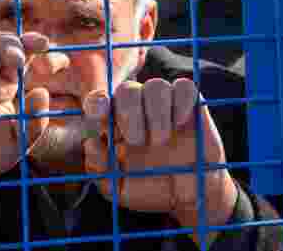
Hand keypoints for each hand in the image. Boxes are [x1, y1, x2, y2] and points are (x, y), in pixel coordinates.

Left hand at [82, 78, 237, 228]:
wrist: (190, 197)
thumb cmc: (151, 189)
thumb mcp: (120, 189)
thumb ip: (101, 170)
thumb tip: (90, 144)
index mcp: (115, 125)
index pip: (99, 101)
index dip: (97, 103)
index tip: (100, 117)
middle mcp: (138, 109)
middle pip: (127, 90)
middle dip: (129, 113)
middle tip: (137, 142)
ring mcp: (165, 105)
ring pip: (156, 85)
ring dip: (156, 113)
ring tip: (160, 141)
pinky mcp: (191, 106)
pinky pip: (185, 87)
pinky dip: (181, 102)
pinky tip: (181, 123)